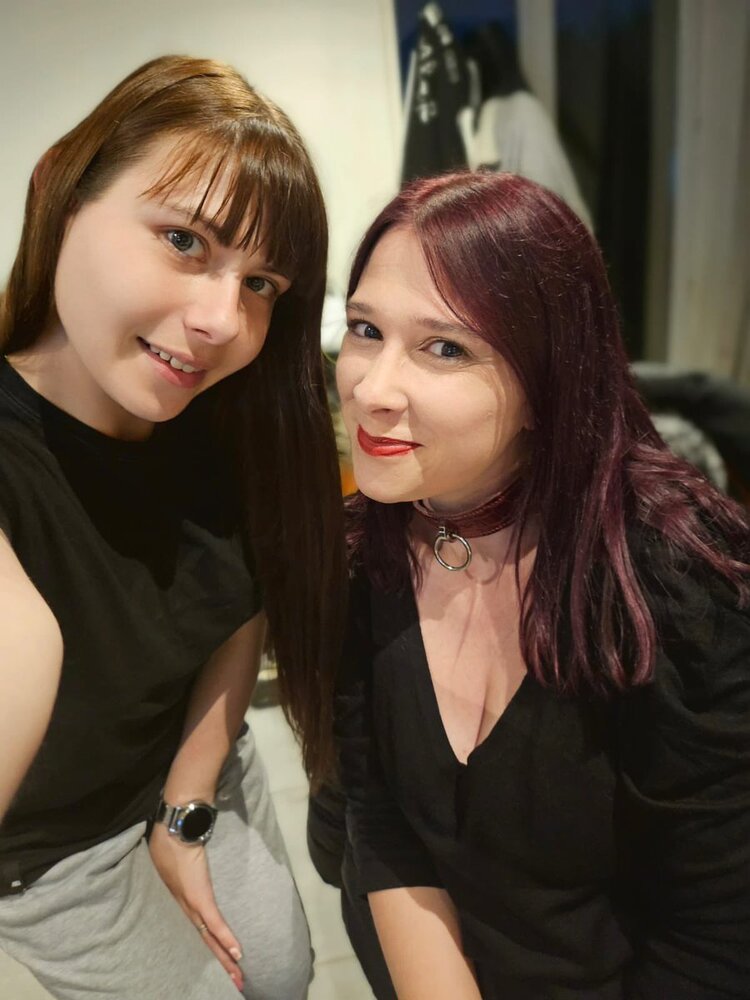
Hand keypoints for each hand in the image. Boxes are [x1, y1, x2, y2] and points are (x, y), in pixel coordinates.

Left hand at [148, 823, 243, 991]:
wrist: (174, 828)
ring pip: (209, 938)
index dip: (206, 948)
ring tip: (236, 976)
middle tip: (233, 982)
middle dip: (218, 963)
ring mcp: (191, 903)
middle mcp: (183, 906)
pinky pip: (215, 922)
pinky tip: (237, 953)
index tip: (217, 964)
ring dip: (224, 958)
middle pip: (203, 941)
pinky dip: (225, 937)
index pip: (194, 930)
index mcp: (177, 900)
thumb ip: (176, 867)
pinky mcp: (199, 896)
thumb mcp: (169, 859)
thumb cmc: (169, 837)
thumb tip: (183, 863)